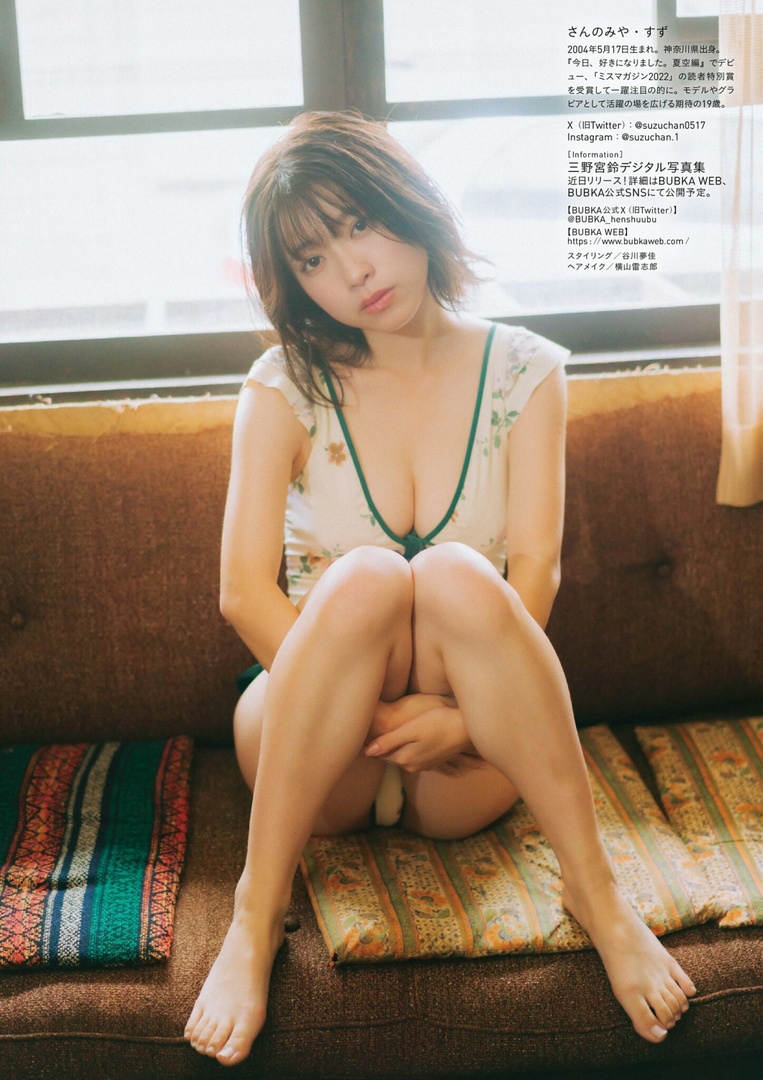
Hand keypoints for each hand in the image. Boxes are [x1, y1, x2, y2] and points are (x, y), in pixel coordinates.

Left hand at [365, 697, 481, 773]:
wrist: (467, 727)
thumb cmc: (439, 722)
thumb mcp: (412, 729)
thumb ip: (389, 741)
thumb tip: (367, 752)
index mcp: (405, 759)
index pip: (380, 753)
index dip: (371, 743)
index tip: (363, 732)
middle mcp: (413, 766)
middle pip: (391, 756)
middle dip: (382, 746)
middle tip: (370, 731)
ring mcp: (425, 765)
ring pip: (402, 755)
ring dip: (395, 747)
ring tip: (386, 734)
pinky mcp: (434, 760)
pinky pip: (414, 755)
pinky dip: (408, 748)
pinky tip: (408, 738)